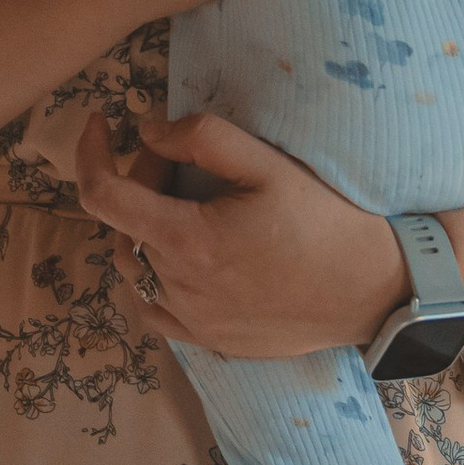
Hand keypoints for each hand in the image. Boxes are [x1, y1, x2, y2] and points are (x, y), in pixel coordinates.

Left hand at [74, 110, 404, 359]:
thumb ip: (202, 138)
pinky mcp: (209, 341)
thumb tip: (147, 131)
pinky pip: (154, 308)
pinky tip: (182, 252)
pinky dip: (152, 273)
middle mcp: (179, 289)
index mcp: (188, 242)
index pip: (102, 195)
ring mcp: (192, 322)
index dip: (90, 152)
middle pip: (123, 223)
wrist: (374, 291)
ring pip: (134, 264)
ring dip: (145, 225)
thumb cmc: (325, 221)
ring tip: (190, 202)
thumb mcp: (268, 163)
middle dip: (141, 180)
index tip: (100, 122)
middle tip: (182, 160)